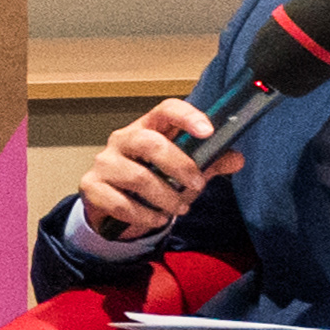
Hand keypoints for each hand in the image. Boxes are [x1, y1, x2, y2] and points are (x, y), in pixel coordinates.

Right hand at [73, 95, 242, 249]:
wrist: (114, 205)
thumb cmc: (153, 178)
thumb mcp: (184, 170)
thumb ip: (209, 163)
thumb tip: (237, 159)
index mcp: (148, 127)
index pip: (165, 110)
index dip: (187, 117)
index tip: (208, 132)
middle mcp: (122, 140)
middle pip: (149, 142)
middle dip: (180, 166)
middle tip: (198, 185)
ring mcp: (104, 163)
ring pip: (138, 177)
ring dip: (166, 198)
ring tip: (179, 209)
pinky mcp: (92, 187)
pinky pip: (121, 203)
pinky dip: (145, 215)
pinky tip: (156, 218)